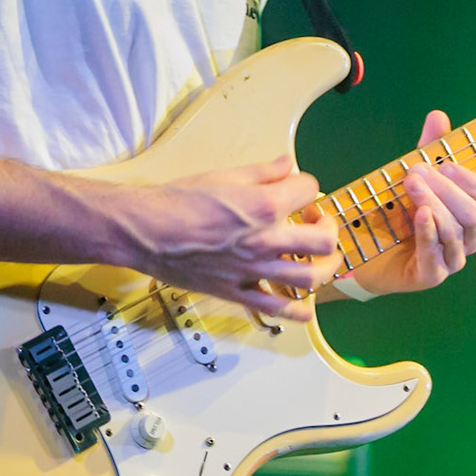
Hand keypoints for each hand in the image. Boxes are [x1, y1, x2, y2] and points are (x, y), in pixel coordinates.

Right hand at [121, 155, 338, 322]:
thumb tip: (285, 164)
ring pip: (310, 277)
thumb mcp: (225, 175)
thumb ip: (263, 172)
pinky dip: (298, 311)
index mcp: (263, 206)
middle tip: (318, 222)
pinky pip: (277, 309)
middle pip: (323, 240)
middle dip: (328, 227)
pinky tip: (306, 307)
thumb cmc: (178, 201)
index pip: (309, 190)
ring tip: (323, 259)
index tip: (298, 188)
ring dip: (326, 267)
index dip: (307, 186)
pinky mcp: (238, 291)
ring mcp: (254, 270)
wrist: (147, 230)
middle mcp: (265, 240)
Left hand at [332, 110, 475, 297]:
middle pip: (474, 214)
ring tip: (410, 184)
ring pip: (455, 232)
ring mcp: (451, 259)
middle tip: (418, 170)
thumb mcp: (415, 175)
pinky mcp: (431, 275)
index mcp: (472, 213)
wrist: (367, 250)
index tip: (448, 163)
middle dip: (447, 189)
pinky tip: (419, 213)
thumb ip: (429, 148)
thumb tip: (438, 115)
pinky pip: (435, 254)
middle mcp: (468, 238)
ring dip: (433, 203)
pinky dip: (428, 231)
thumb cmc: (398, 211)